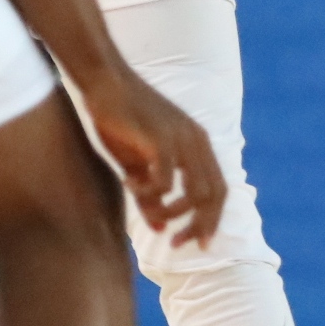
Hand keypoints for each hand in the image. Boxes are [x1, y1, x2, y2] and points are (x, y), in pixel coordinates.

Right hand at [75, 63, 226, 248]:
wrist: (104, 82)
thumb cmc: (120, 120)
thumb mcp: (137, 164)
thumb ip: (150, 195)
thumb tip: (158, 229)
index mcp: (198, 144)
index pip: (219, 191)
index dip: (211, 220)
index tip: (196, 242)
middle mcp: (196, 141)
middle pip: (213, 196)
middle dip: (198, 225)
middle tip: (177, 243)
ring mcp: (180, 138)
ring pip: (194, 193)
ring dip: (172, 212)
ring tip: (148, 211)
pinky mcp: (160, 138)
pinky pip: (165, 180)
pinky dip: (149, 192)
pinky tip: (129, 184)